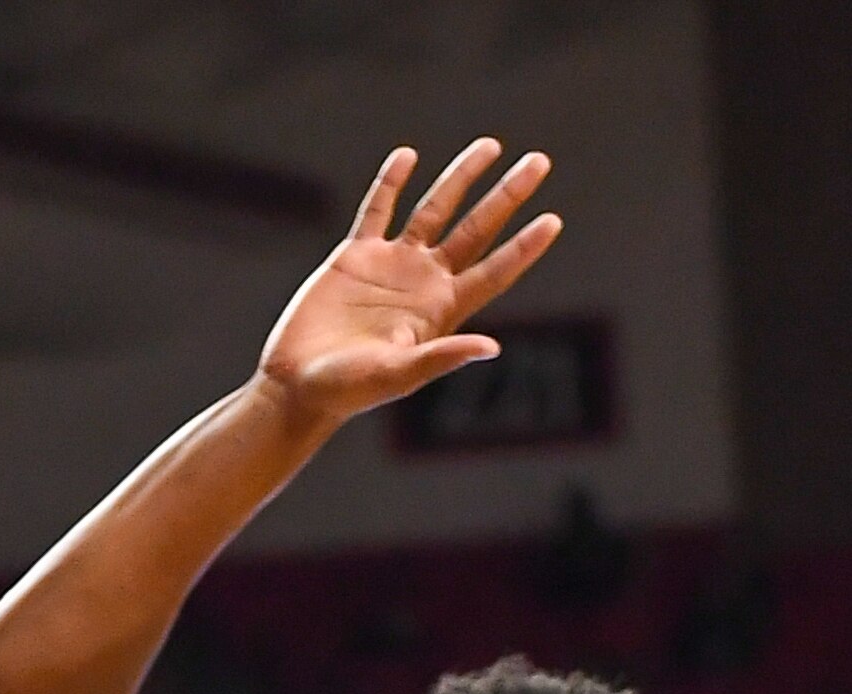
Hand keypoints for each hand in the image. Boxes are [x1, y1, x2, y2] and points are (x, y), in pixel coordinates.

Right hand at [255, 142, 561, 430]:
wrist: (298, 385)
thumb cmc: (349, 390)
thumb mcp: (398, 375)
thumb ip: (442, 356)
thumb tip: (491, 348)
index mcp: (442, 310)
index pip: (494, 271)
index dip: (524, 247)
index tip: (553, 220)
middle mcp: (424, 282)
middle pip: (476, 229)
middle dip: (507, 195)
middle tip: (539, 162)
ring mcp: (391, 265)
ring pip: (435, 210)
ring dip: (461, 178)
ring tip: (490, 145)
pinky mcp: (354, 257)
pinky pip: (378, 210)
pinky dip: (391, 183)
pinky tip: (408, 156)